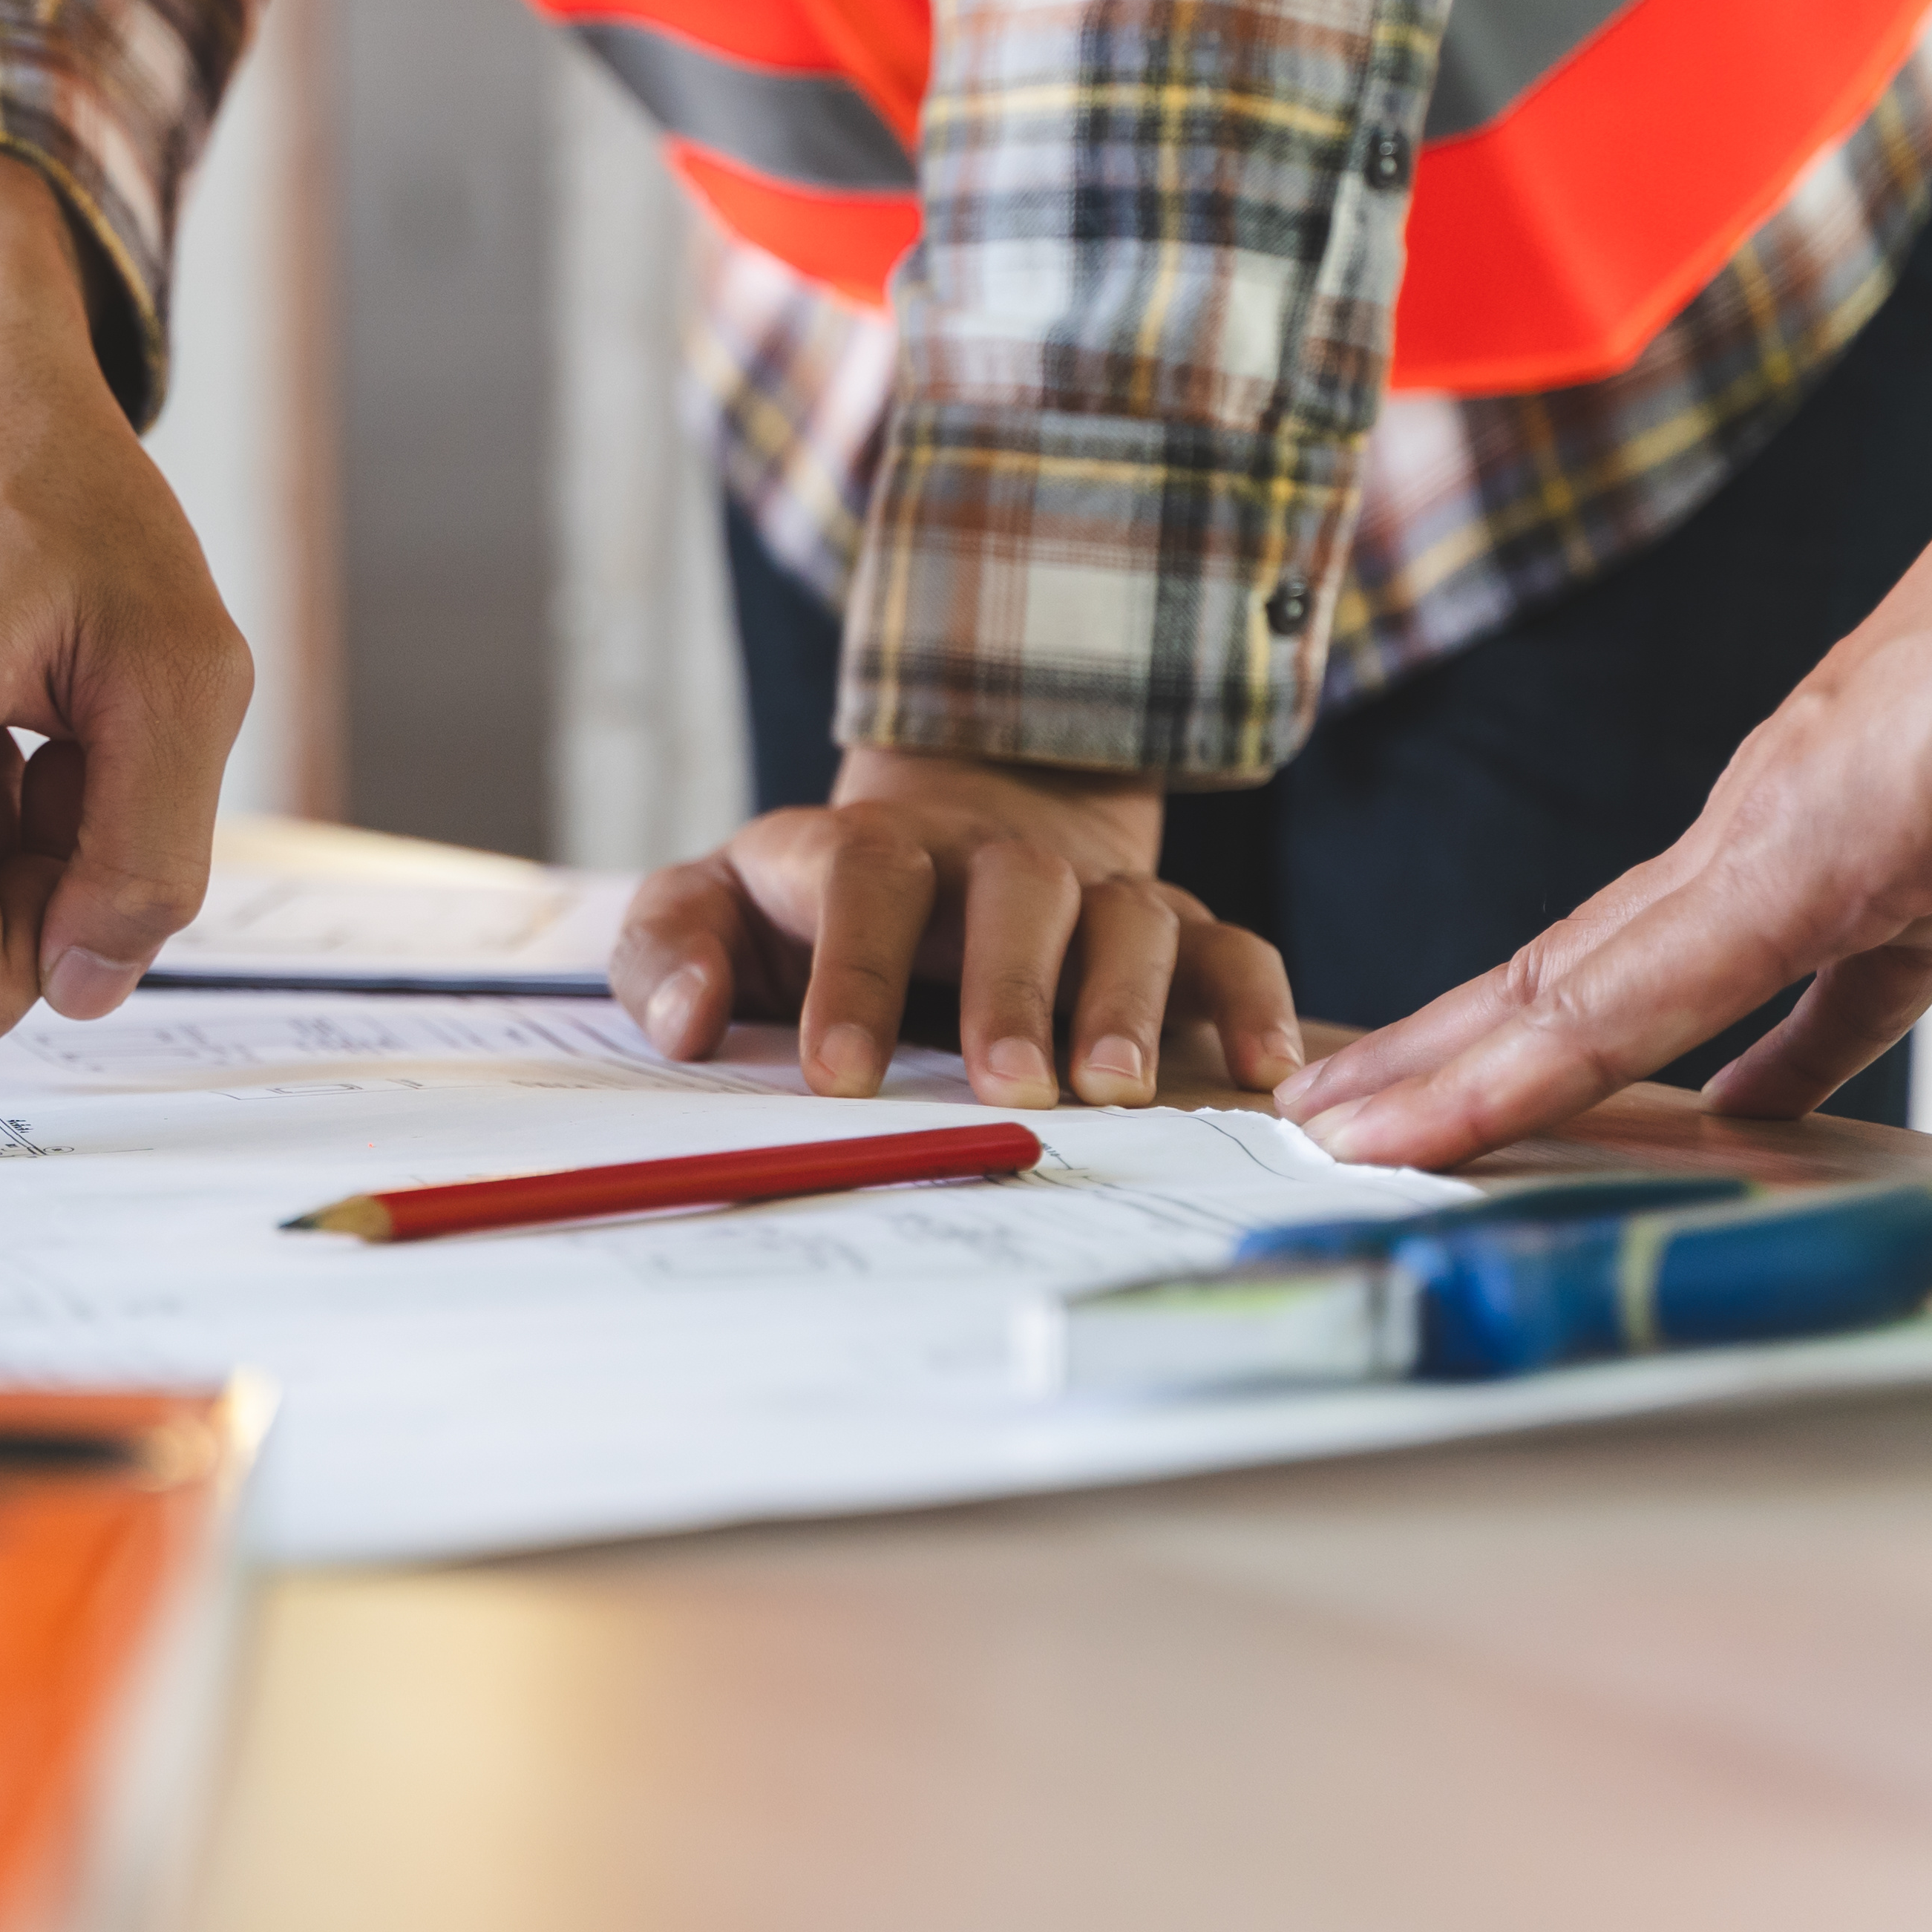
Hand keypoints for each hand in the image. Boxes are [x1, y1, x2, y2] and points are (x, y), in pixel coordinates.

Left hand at [609, 748, 1299, 1104]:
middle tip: (1011, 1088)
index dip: (852, 976)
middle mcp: (993, 860)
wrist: (938, 839)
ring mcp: (1092, 891)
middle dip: (1013, 992)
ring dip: (1129, 1004)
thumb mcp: (709, 907)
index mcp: (872, 849)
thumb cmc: (807, 902)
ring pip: (1131, 922)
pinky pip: (1229, 949)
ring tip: (1118, 1092)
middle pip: (1017, 895)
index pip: (866, 887)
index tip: (839, 1076)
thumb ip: (671, 951)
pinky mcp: (1167, 928)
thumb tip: (689, 1020)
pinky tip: (1260, 1074)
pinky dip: (1253, 1003)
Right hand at [1276, 248, 1931, 1213]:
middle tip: (1306, 1129)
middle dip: (1432, 1056)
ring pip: (1631, 955)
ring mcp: (1799, 817)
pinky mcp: (1860, 825)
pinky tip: (1711, 1116)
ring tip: (1419, 1108)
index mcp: (1812, 830)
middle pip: (1565, 970)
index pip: (1611, 996)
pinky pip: (1752, 956)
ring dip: (1521, 1035)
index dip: (1483, 1085)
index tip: (1367, 1142)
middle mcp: (1770, 821)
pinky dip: (1701, 1034)